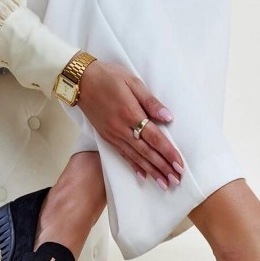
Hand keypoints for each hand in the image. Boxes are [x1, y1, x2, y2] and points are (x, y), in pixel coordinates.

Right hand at [76, 60, 184, 189]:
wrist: (80, 80)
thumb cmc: (109, 77)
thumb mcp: (133, 82)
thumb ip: (151, 102)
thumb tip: (168, 118)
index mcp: (130, 113)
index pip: (154, 137)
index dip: (168, 152)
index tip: (179, 165)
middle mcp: (121, 128)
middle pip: (146, 152)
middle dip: (162, 167)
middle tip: (176, 180)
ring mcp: (112, 134)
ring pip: (135, 157)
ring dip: (151, 171)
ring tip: (164, 183)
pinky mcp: (106, 136)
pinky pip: (122, 155)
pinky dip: (134, 166)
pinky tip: (143, 176)